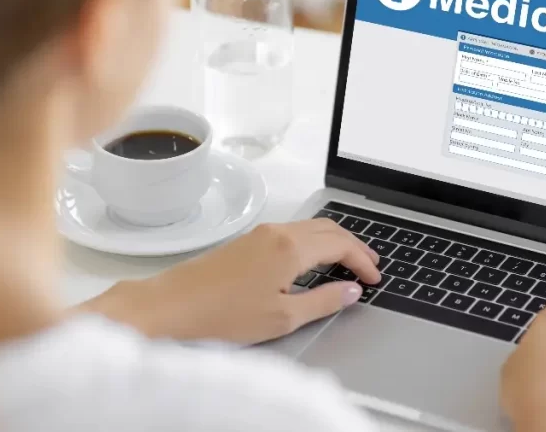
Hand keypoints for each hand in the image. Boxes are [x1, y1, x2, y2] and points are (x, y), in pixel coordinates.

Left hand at [81, 219, 381, 343]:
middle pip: (329, 228)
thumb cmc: (222, 315)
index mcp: (290, 247)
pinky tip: (314, 261)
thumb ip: (323, 301)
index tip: (375, 278)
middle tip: (371, 264)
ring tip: (349, 261)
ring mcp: (259, 234)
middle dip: (354, 245)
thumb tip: (351, 291)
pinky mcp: (246, 241)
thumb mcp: (283, 317)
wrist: (170, 307)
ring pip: (310, 227)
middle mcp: (277, 232)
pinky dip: (313, 242)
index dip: (363, 260)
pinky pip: (292, 232)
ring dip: (334, 241)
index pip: (341, 245)